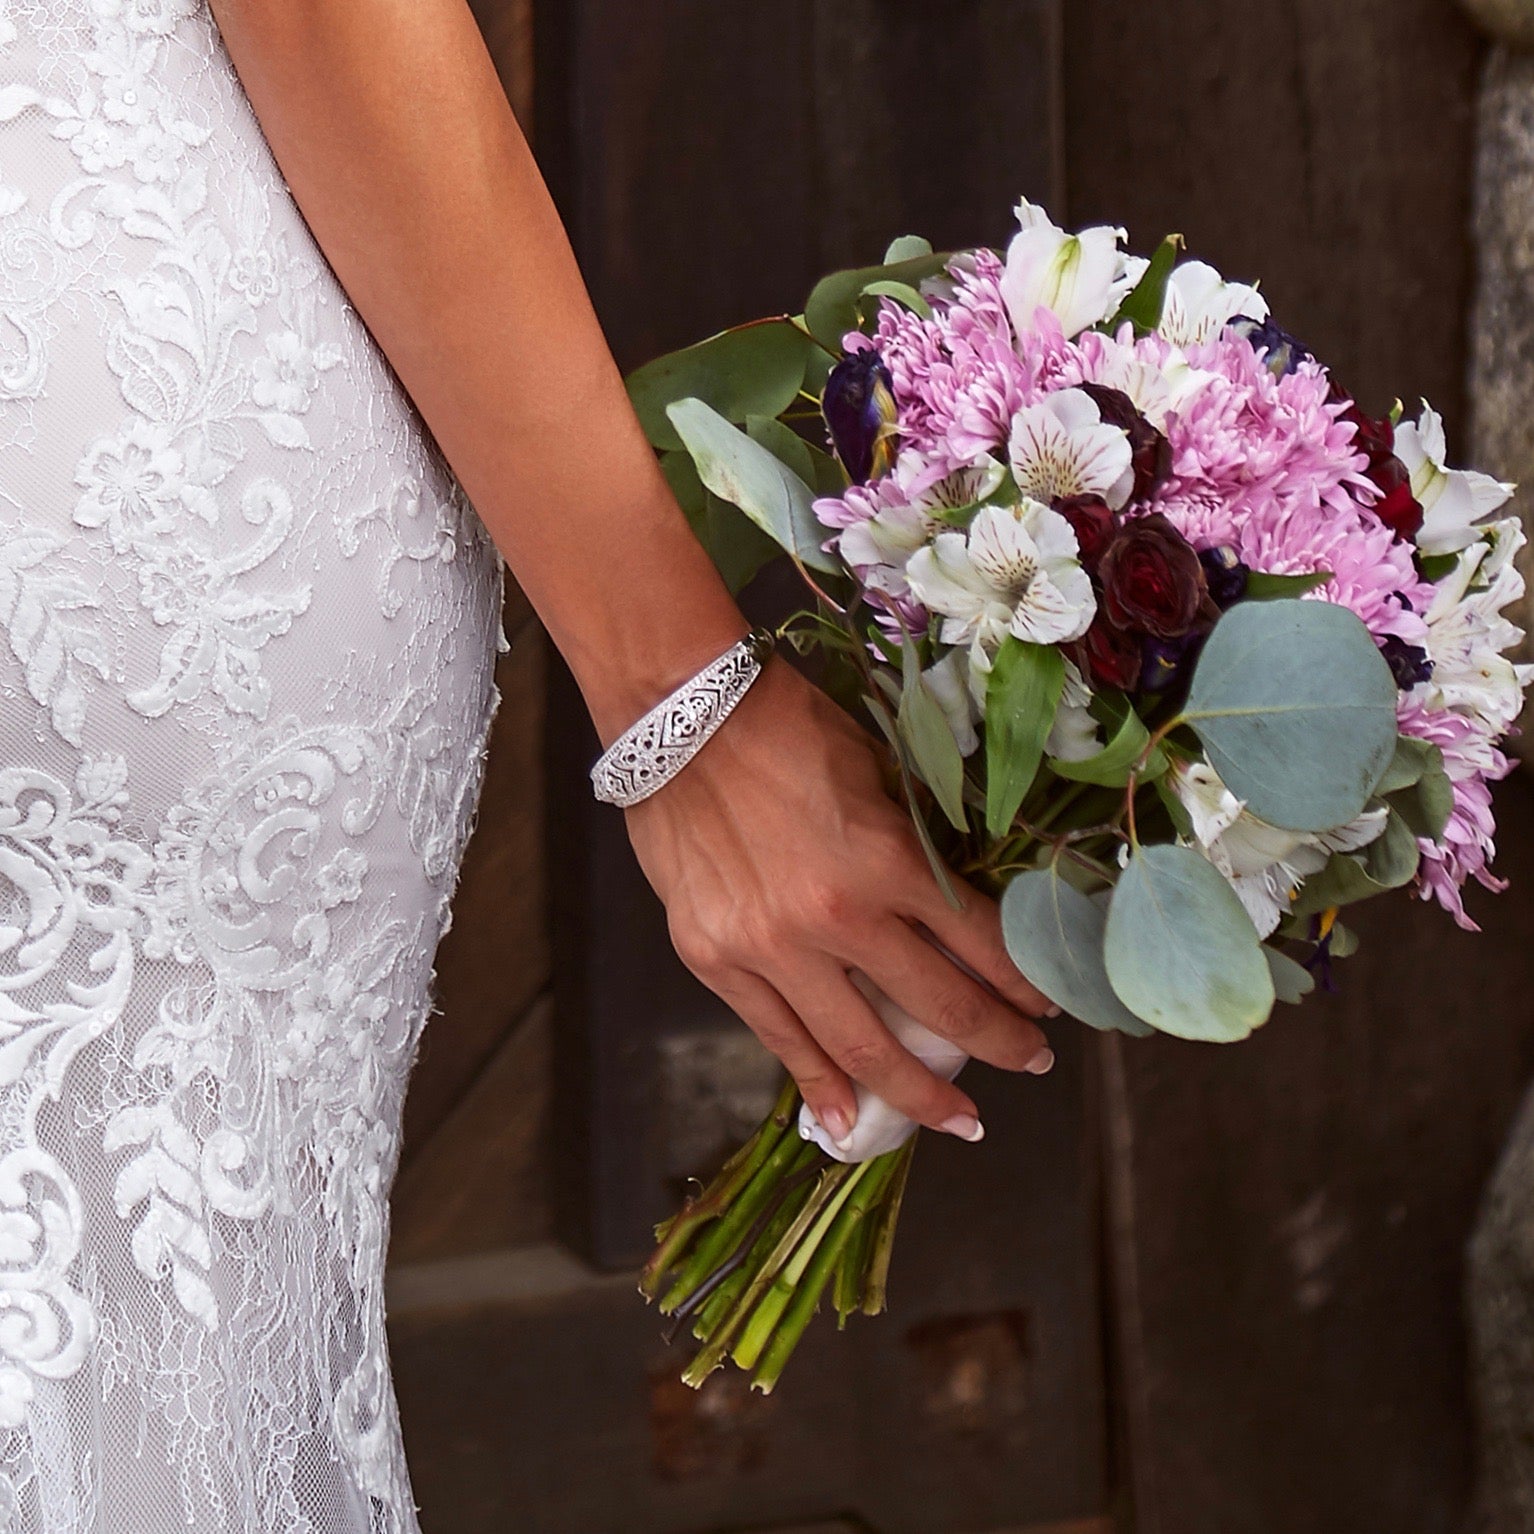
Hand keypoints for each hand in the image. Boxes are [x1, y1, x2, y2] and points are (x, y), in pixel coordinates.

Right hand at [624, 660, 1057, 1145]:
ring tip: (958, 1122)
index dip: (1023, 986)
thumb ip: (912, 848)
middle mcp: (835, 920)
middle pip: (938, 1008)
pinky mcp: (715, 962)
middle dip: (997, 1044)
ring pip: (860, 1048)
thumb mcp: (877, 774)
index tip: (1047, 1010)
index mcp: (886, 862)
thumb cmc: (787, 728)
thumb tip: (954, 909)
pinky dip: (817, 1084)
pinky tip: (847, 1120)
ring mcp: (769, 950)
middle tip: (1031, 1064)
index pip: (981, 946)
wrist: (677, 716)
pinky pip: (778, 1038)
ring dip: (919, 1095)